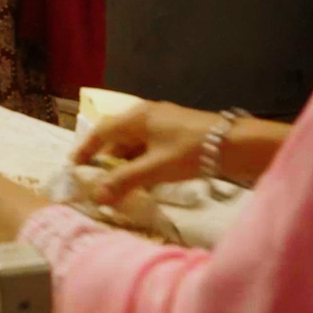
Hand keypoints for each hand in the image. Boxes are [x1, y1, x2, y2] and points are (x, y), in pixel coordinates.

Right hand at [76, 101, 283, 203]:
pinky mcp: (178, 134)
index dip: (86, 149)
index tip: (74, 166)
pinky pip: (150, 147)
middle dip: (106, 159)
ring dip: (125, 164)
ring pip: (135, 144)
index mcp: (137, 117)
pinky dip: (142, 163)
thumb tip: (96, 196)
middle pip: (118, 137)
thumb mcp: (155, 168)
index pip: (101, 131)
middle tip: (96, 180)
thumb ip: (124, 181)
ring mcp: (164, 123)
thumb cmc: (192, 151)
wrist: (238, 144)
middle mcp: (147, 116)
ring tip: (119, 185)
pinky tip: (145, 181)